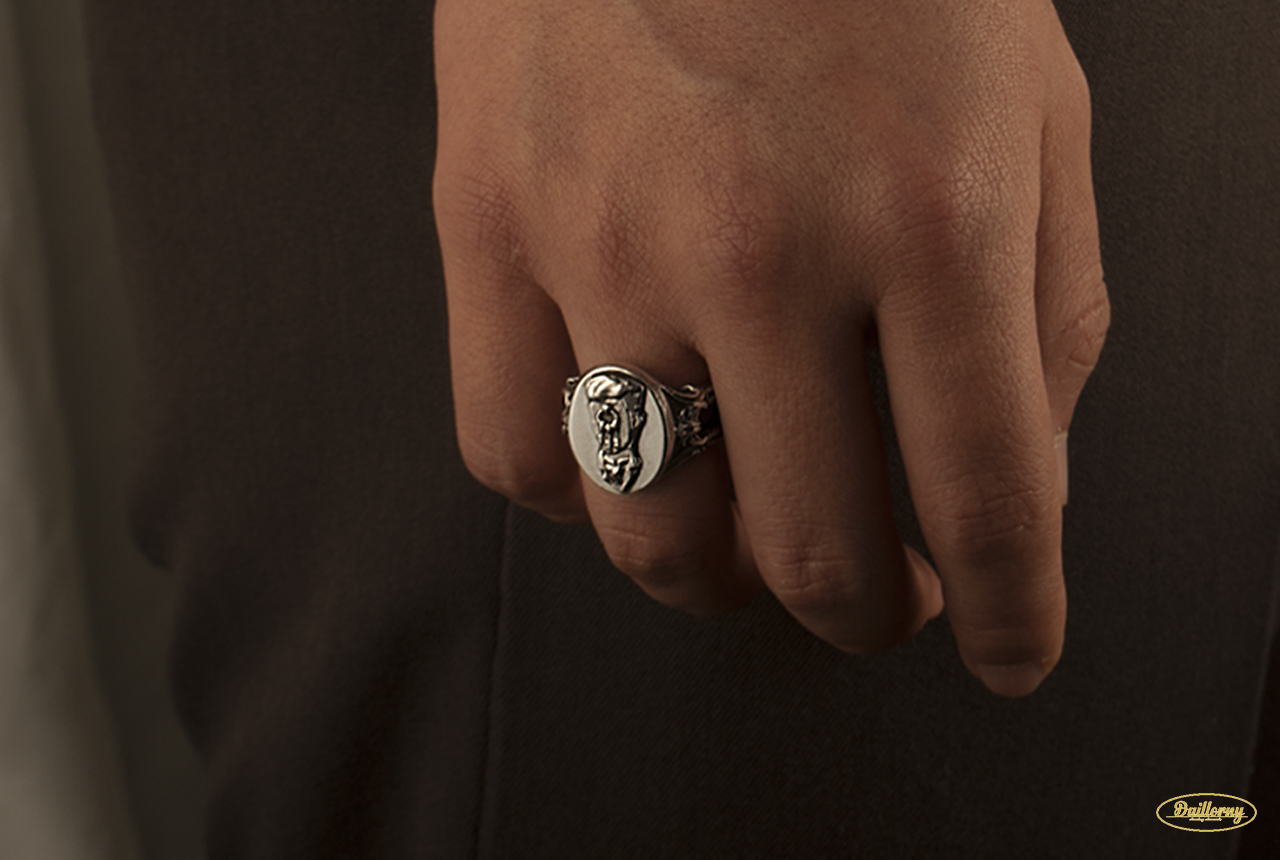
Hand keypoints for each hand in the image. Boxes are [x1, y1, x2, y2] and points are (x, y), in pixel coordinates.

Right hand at [433, 0, 1108, 695]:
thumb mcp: (1032, 103)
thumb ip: (1049, 306)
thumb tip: (1011, 472)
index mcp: (933, 210)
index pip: (989, 493)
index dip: (1011, 612)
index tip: (1011, 653)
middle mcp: (762, 247)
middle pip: (811, 553)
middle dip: (867, 614)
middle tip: (880, 596)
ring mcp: (603, 243)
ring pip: (652, 534)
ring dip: (722, 579)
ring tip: (750, 538)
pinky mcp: (485, 225)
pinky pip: (518, 450)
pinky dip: (584, 496)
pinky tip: (633, 449)